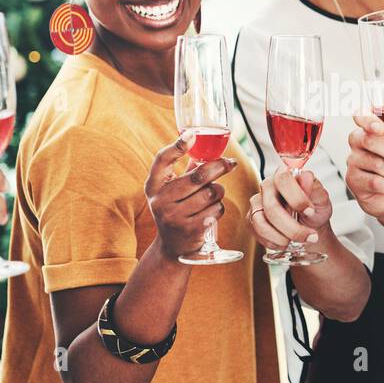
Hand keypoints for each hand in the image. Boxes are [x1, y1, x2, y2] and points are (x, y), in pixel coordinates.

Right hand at [146, 133, 237, 259]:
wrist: (172, 248)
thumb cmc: (176, 210)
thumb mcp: (172, 192)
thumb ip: (186, 171)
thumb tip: (209, 147)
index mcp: (153, 186)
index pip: (162, 160)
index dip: (177, 146)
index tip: (192, 134)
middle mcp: (160, 200)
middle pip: (198, 176)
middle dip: (219, 167)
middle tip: (230, 163)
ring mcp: (174, 216)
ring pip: (211, 193)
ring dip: (219, 191)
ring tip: (214, 195)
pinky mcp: (190, 230)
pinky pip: (217, 209)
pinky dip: (219, 207)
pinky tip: (211, 212)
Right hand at [249, 167, 332, 250]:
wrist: (309, 227)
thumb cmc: (314, 210)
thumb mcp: (322, 199)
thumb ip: (314, 188)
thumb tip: (304, 179)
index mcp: (285, 175)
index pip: (283, 179)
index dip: (296, 198)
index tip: (310, 212)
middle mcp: (268, 186)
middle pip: (271, 207)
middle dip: (293, 228)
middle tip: (309, 236)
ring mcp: (258, 202)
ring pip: (261, 222)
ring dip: (282, 237)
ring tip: (297, 241)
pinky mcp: (252, 218)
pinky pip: (257, 232)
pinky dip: (274, 242)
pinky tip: (285, 242)